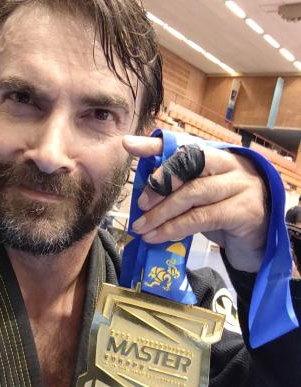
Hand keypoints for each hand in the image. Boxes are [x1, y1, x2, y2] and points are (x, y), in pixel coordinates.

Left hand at [122, 135, 268, 272]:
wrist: (258, 241)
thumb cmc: (223, 215)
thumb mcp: (199, 197)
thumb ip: (179, 188)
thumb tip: (141, 193)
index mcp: (217, 156)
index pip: (183, 144)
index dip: (155, 144)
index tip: (128, 144)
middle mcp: (231, 165)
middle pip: (190, 164)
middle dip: (160, 182)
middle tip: (140, 203)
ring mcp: (240, 186)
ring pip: (193, 193)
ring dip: (162, 212)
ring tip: (142, 228)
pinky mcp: (243, 211)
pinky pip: (202, 217)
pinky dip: (175, 228)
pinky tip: (158, 236)